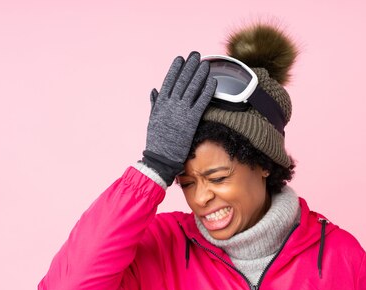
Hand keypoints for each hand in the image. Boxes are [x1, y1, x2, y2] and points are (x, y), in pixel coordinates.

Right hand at [142, 51, 216, 185]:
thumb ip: (155, 103)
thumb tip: (154, 90)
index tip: (180, 59)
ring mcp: (181, 111)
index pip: (169, 81)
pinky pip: (202, 102)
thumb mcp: (152, 119)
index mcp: (160, 103)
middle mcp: (171, 105)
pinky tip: (213, 81)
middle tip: (196, 55)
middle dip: (189, 67)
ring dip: (200, 75)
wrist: (161, 157)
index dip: (175, 69)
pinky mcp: (191, 120)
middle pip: (182, 81)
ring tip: (206, 64)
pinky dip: (207, 91)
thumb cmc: (156, 141)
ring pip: (192, 88)